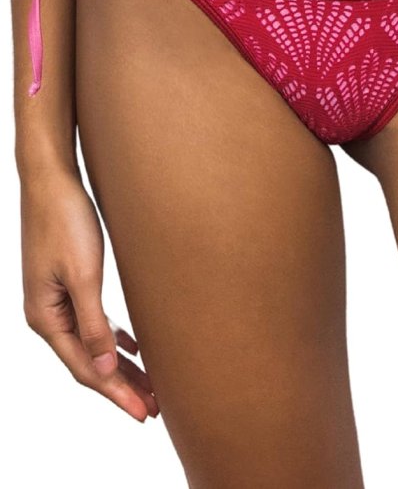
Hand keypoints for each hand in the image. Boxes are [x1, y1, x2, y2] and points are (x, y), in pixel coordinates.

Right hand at [19, 168, 158, 421]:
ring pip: (95, 344)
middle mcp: (48, 315)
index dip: (117, 394)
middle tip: (155, 409)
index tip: (144, 413)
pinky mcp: (69, 283)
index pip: (87, 370)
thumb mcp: (83, 275)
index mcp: (47, 318)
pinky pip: (93, 323)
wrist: (52, 180)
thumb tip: (104, 369)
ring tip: (151, 386)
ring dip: (122, 366)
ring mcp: (57, 300)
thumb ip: (92, 324)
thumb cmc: (67, 221)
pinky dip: (115, 338)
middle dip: (123, 387)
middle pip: (91, 363)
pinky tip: (135, 347)